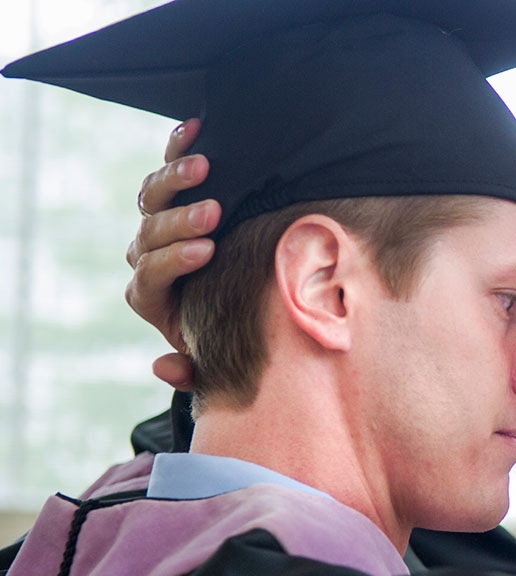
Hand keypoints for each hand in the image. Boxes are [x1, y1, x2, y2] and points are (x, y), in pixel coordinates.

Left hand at [125, 119, 218, 389]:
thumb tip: (164, 366)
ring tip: (206, 167)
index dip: (174, 260)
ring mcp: (158, 223)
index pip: (151, 274)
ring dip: (177, 179)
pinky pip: (168, 167)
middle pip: (150, 231)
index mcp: (151, 295)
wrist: (230, 305)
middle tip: (213, 213)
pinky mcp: (174, 198)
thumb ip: (193, 370)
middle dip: (180, 221)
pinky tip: (195, 129)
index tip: (208, 251)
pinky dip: (178, 147)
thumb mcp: (211, 357)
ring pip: (154, 195)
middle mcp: (148, 255)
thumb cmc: (224, 331)